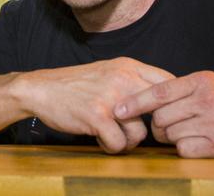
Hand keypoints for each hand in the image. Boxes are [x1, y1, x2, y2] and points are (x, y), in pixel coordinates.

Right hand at [15, 57, 173, 153]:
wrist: (41, 89)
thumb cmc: (77, 84)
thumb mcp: (109, 71)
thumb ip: (135, 80)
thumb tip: (166, 99)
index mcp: (128, 66)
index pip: (169, 83)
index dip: (172, 104)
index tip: (163, 116)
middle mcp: (123, 79)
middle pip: (161, 111)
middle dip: (155, 128)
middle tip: (139, 132)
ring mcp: (110, 98)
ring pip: (141, 133)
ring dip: (128, 141)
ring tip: (113, 135)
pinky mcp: (97, 116)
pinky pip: (119, 143)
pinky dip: (111, 147)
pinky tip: (101, 139)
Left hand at [115, 71, 213, 157]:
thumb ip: (185, 87)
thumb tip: (150, 95)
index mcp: (202, 82)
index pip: (159, 92)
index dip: (136, 101)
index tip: (118, 108)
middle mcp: (206, 101)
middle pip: (161, 116)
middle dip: (157, 124)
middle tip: (165, 125)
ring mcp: (212, 124)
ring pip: (170, 133)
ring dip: (170, 137)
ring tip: (184, 132)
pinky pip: (183, 149)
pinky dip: (183, 148)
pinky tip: (194, 143)